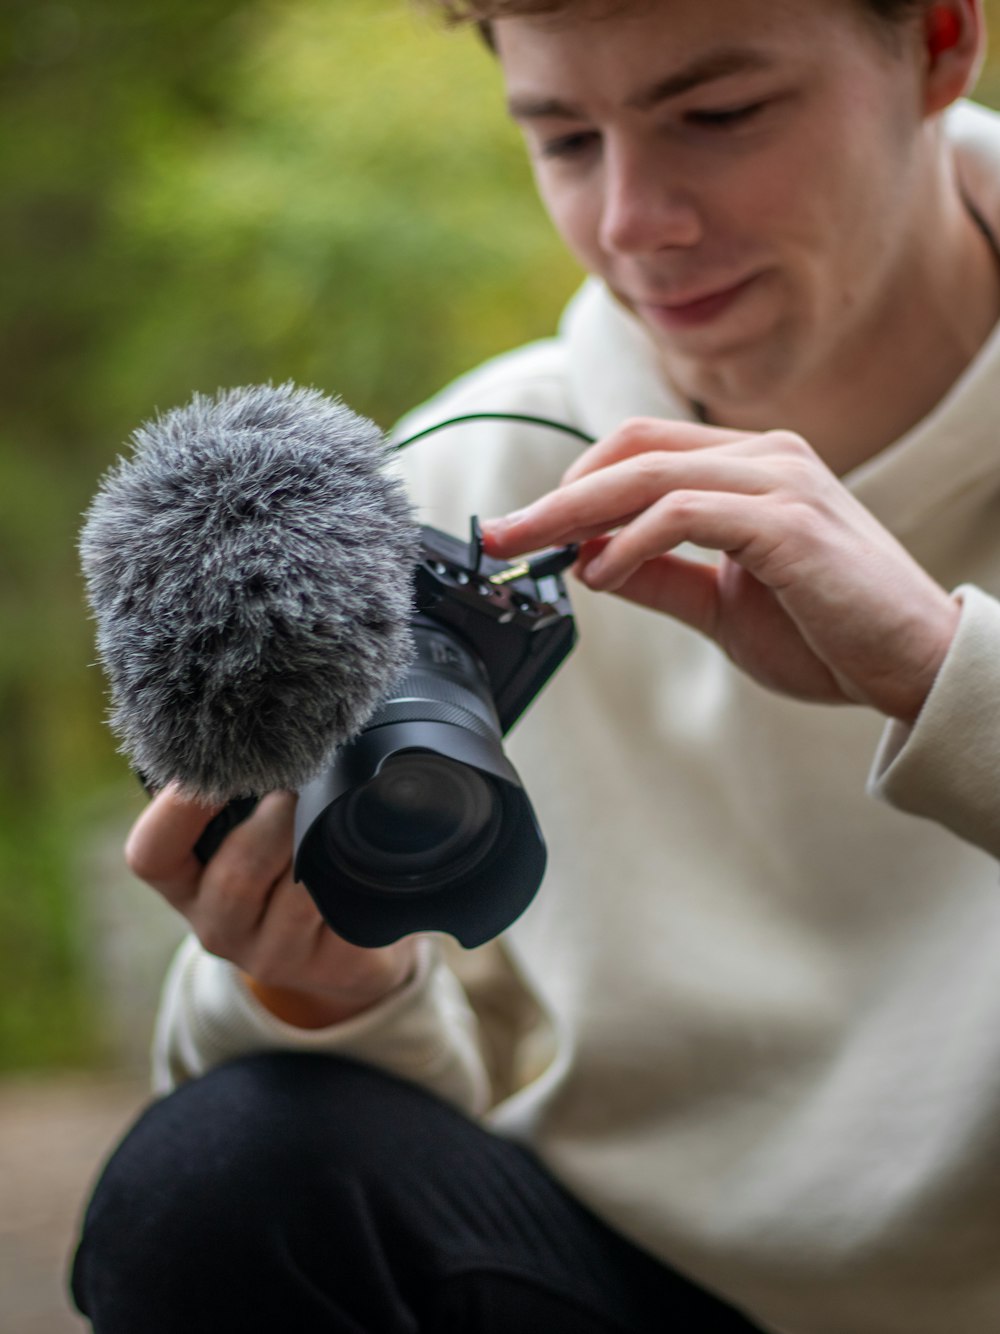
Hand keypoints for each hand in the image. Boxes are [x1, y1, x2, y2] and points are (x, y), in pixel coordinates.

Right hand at [126, 785, 417, 1027]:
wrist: (344, 941)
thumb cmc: (289, 860)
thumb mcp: (248, 828)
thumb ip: (240, 790)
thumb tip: (266, 732)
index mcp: (185, 884)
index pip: (151, 854)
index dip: (176, 808)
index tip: (217, 765)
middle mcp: (219, 926)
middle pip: (235, 878)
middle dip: (274, 822)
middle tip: (302, 785)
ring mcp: (271, 954)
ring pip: (298, 898)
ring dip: (322, 846)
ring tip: (339, 813)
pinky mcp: (327, 967)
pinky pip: (345, 915)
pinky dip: (355, 875)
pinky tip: (362, 853)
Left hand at [483, 419, 959, 722]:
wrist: (915, 668)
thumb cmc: (828, 634)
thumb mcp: (721, 605)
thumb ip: (660, 576)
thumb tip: (587, 561)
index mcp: (752, 468)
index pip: (640, 451)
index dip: (574, 485)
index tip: (523, 530)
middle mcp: (766, 457)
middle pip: (631, 450)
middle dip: (555, 495)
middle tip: (499, 533)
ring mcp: (780, 481)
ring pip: (648, 472)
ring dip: (576, 513)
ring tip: (531, 551)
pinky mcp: (788, 521)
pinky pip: (684, 512)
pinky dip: (630, 542)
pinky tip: (600, 575)